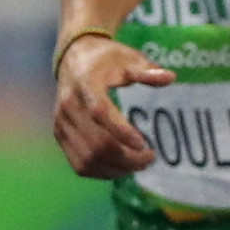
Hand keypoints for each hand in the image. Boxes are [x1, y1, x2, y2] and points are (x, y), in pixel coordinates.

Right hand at [53, 34, 173, 177]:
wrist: (73, 58)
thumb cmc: (106, 59)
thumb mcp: (128, 57)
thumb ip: (147, 70)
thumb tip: (170, 78)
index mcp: (86, 84)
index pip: (100, 113)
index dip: (121, 132)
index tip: (144, 144)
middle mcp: (69, 106)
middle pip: (95, 143)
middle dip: (125, 157)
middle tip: (150, 158)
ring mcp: (62, 124)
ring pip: (87, 159)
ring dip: (115, 168)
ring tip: (138, 165)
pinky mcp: (59, 135)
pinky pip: (78, 163)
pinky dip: (101, 172)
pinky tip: (121, 168)